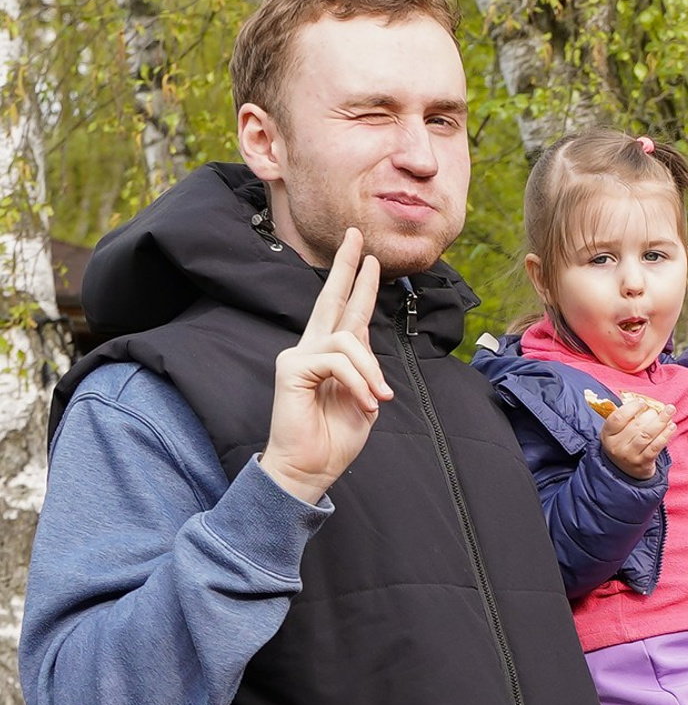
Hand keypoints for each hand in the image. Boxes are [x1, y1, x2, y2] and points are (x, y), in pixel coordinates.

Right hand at [262, 230, 392, 502]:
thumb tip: (368, 350)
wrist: (310, 468)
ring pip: (348, 340)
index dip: (358, 284)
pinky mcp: (292, 368)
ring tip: (377, 401)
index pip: (346, 311)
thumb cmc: (335, 438)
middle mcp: (312, 347)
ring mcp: (299, 355)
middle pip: (331, 298)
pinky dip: (359, 384)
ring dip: (371, 373)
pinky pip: (337, 362)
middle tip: (356, 236)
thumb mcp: (364, 399)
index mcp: (332, 355)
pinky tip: (366, 405)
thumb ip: (367, 370)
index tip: (368, 258)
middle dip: (346, 267)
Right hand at [595, 391, 676, 479]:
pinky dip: (665, 435)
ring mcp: (629, 456)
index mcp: (607, 435)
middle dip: (651, 414)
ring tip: (670, 411)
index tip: (642, 402)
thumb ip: (627, 418)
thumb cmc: (624, 444)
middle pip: (636, 426)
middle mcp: (616, 446)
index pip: (617, 418)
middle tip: (662, 408)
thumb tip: (646, 403)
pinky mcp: (643, 463)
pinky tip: (671, 426)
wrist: (626, 472)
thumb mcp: (617, 432)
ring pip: (647, 435)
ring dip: (661, 421)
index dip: (631, 408)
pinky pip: (656, 446)